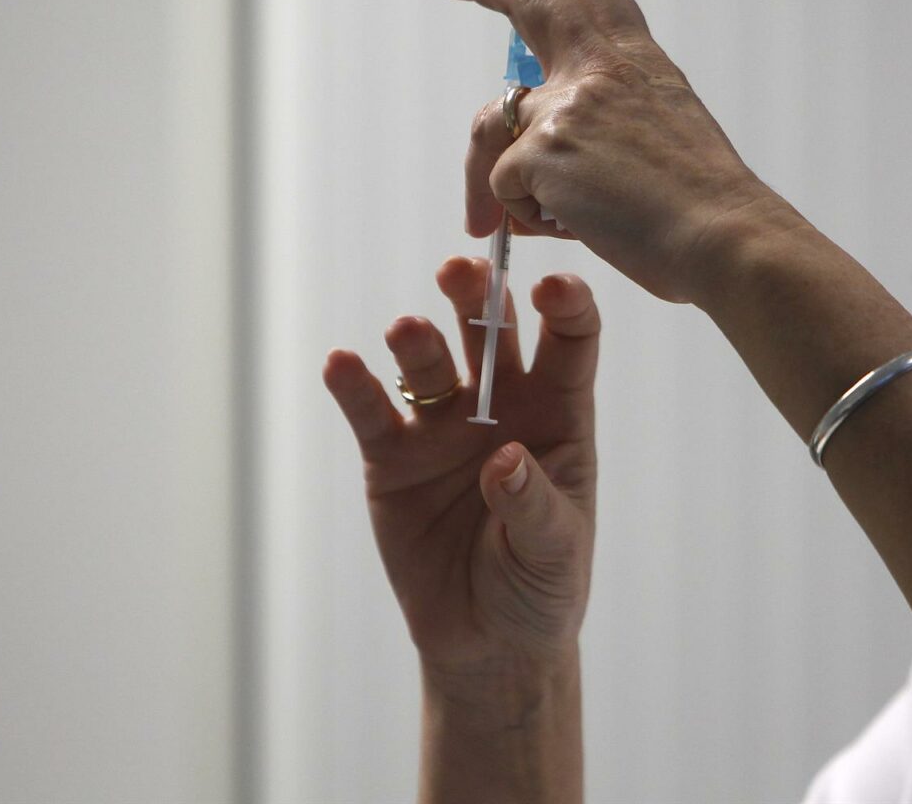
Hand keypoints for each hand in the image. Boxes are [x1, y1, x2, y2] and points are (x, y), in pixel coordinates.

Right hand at [322, 256, 599, 672]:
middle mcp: (499, 402)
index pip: (569, 339)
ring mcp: (442, 424)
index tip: (554, 287)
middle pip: (490, 332)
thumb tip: (505, 461)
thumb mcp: (555, 552)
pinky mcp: (391, 456)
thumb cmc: (541, 586)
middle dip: (478, 298)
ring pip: (428, 362)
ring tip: (407, 331)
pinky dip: (354, 385)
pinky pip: (370, 411)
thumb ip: (533, 505)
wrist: (486, 640)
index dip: (566, 305)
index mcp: (559, 411)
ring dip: (417, 340)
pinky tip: (342, 364)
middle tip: (462, 272)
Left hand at [429, 0, 801, 303]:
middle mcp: (601, 69)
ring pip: (493, 126)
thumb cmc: (707, 208)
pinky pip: (503, 187)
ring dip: (484, 177)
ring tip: (492, 224)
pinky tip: (574, 231)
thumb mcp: (673, 133)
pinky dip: (528, 218)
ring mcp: (568, 106)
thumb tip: (564, 155)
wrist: (725, 237)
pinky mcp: (541, 151)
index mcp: (641, 63)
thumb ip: (617, 121)